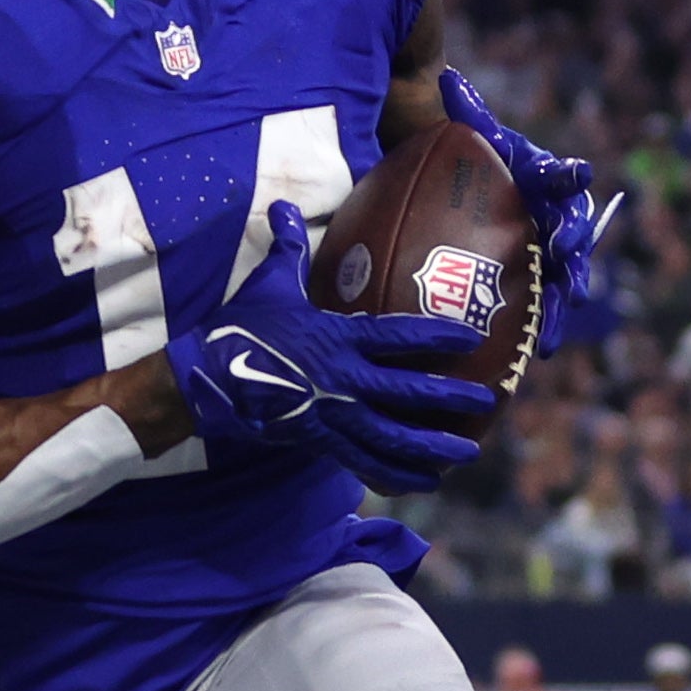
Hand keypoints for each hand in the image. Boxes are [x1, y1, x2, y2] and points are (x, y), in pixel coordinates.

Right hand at [169, 203, 493, 493]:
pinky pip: (364, 461)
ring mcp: (331, 413)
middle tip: (487, 402)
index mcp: (337, 337)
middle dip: (450, 399)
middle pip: (407, 392)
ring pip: (391, 437)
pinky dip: (396, 474)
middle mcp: (341, 378)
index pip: (399, 335)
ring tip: (467, 453)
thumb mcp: (268, 284)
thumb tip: (282, 207)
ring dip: (432, 447)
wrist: (204, 379)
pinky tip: (425, 483)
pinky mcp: (318, 440)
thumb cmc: (240, 327)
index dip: (438, 336)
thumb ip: (288, 248)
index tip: (473, 337)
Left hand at [437, 65, 616, 353]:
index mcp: (544, 181)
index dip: (568, 175)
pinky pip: (547, 305)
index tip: (576, 173)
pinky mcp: (541, 282)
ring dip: (562, 297)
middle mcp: (556, 216)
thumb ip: (467, 113)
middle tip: (566, 251)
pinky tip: (536, 352)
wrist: (478, 197)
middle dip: (574, 241)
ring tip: (558, 317)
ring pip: (566, 275)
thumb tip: (448, 80)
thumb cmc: (479, 166)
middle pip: (574, 229)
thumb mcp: (472, 141)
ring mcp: (552, 252)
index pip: (561, 175)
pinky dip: (544, 326)